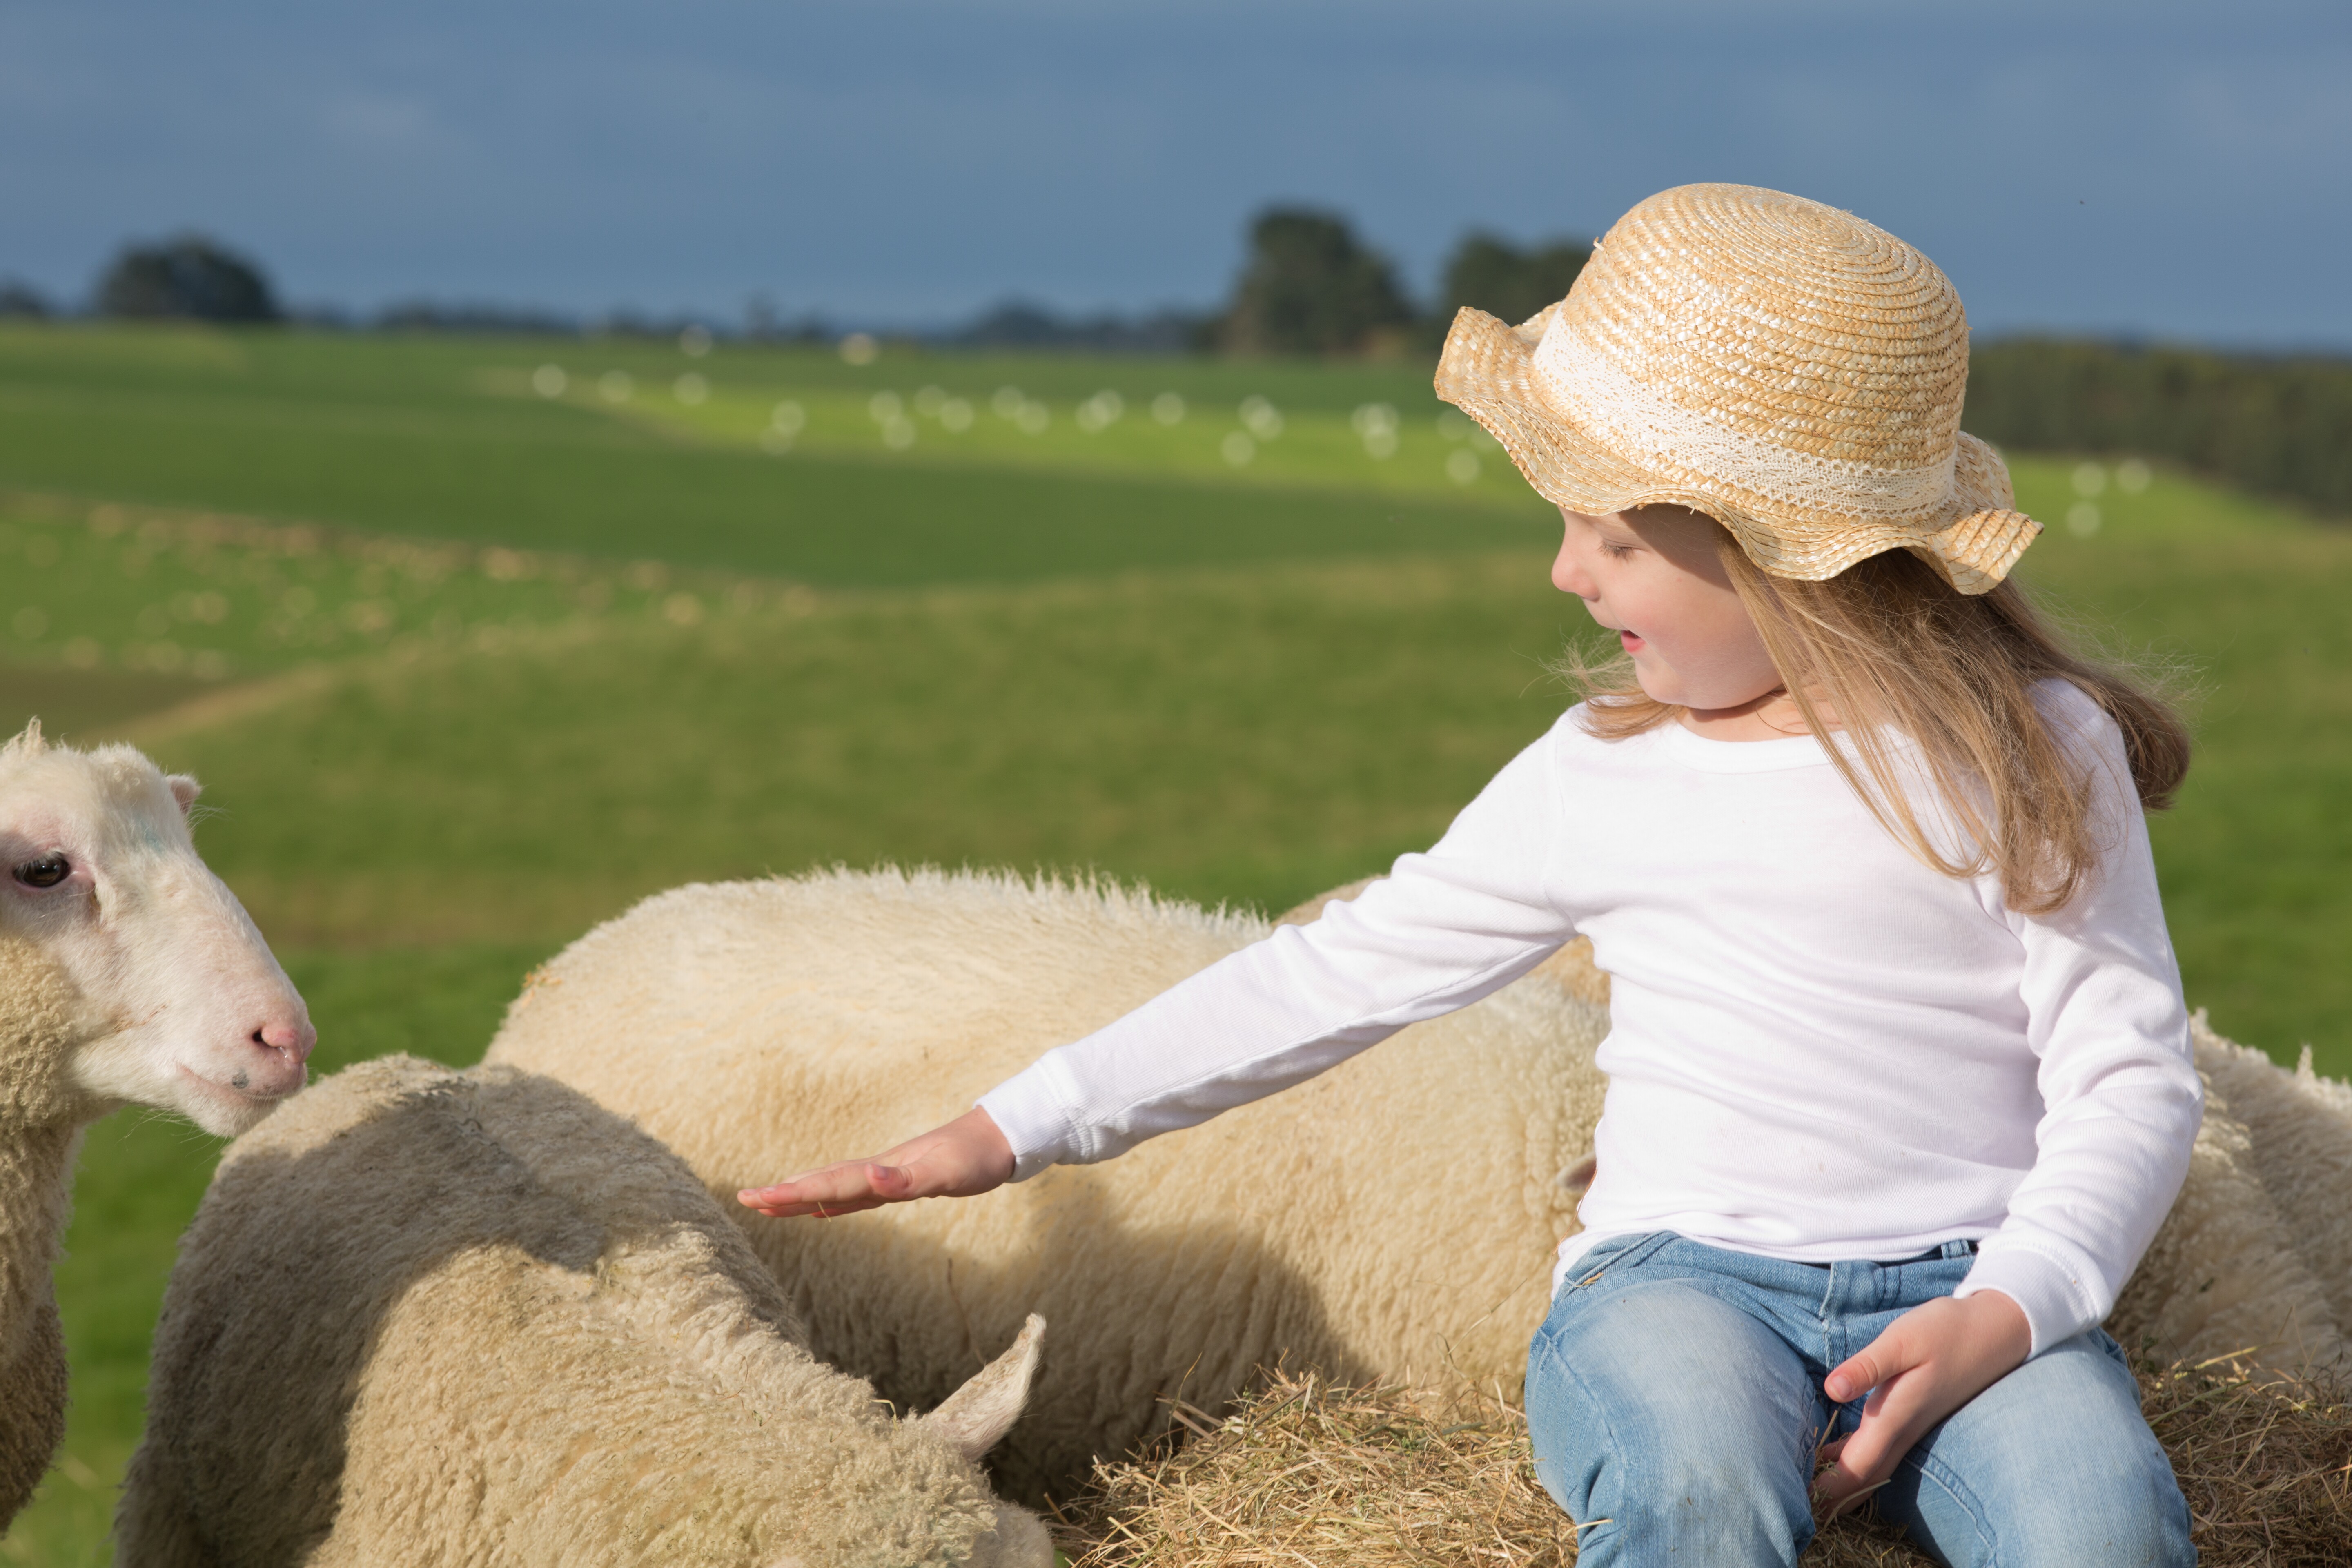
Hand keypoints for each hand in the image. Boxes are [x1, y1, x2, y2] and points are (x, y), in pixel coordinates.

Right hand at [736, 1107, 1016, 1218]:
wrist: (1001, 1137)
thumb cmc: (976, 1158)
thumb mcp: (946, 1173)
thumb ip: (907, 1179)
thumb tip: (871, 1178)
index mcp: (882, 1171)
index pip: (829, 1184)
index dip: (792, 1193)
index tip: (757, 1198)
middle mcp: (879, 1171)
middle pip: (822, 1183)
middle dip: (784, 1194)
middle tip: (744, 1199)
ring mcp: (887, 1175)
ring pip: (834, 1187)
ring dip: (800, 1196)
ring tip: (768, 1203)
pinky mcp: (901, 1182)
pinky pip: (854, 1194)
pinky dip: (831, 1203)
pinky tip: (819, 1211)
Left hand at [1812, 1291, 2031, 1519]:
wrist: (1996, 1331)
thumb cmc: (1946, 1331)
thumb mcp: (1902, 1340)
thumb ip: (1867, 1367)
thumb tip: (1831, 1389)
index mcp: (1895, 1418)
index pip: (1857, 1469)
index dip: (1829, 1490)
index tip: (1800, 1503)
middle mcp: (1904, 1431)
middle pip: (1864, 1478)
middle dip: (1832, 1496)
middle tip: (1797, 1508)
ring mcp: (1911, 1426)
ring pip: (1873, 1466)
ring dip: (1841, 1479)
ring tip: (1805, 1486)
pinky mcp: (1913, 1416)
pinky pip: (1879, 1450)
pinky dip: (1853, 1458)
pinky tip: (1830, 1451)